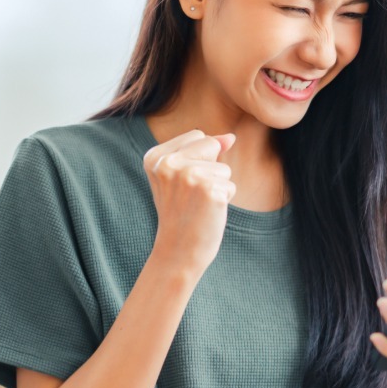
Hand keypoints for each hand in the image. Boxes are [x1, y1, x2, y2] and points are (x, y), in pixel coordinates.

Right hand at [143, 129, 236, 276]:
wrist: (178, 252)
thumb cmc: (182, 213)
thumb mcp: (182, 176)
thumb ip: (203, 150)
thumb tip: (231, 137)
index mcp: (155, 157)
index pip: (198, 135)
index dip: (200, 159)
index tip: (182, 186)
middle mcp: (168, 163)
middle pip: (211, 144)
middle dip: (211, 169)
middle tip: (191, 196)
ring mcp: (189, 175)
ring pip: (224, 168)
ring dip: (218, 188)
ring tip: (198, 206)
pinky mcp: (209, 190)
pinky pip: (230, 186)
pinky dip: (224, 201)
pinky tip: (206, 214)